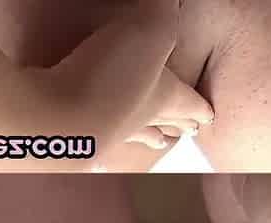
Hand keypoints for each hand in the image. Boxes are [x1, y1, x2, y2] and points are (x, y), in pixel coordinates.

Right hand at [45, 0, 212, 150]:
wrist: (61, 118)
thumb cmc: (113, 76)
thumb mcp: (150, 28)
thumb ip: (163, 6)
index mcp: (162, 96)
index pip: (188, 102)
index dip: (199, 106)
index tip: (210, 116)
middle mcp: (139, 119)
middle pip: (165, 121)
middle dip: (179, 123)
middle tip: (190, 132)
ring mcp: (109, 134)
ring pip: (136, 135)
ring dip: (149, 137)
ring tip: (160, 143)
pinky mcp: (77, 144)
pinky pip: (98, 147)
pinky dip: (104, 150)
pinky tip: (103, 158)